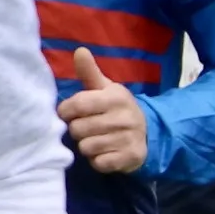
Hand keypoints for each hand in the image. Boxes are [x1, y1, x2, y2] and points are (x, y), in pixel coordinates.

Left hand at [56, 47, 146, 173]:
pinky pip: (99, 163)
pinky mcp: (129, 158)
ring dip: (87, 146)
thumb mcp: (106, 88)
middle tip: (86, 128)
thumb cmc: (117, 108)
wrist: (149, 133)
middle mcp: (124, 117)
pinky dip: (98, 160)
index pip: (77, 104)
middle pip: (78, 129)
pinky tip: (104, 152)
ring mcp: (128, 139)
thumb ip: (90, 72)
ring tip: (95, 140)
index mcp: (116, 97)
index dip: (66, 111)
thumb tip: (79, 50)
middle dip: (77, 130)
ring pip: (87, 147)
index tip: (68, 113)